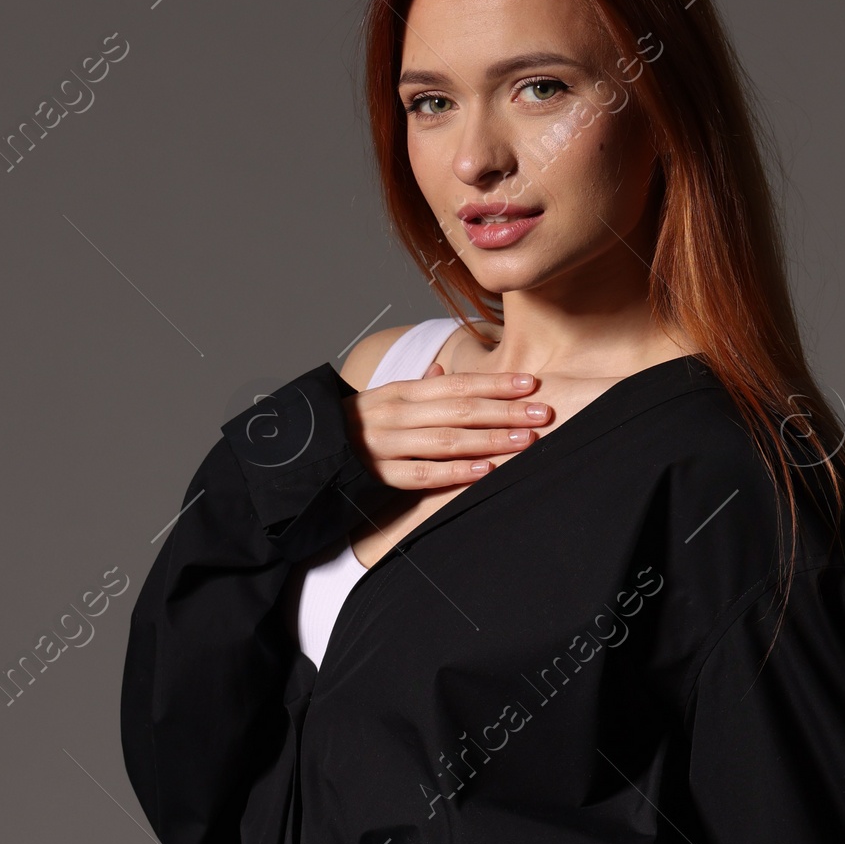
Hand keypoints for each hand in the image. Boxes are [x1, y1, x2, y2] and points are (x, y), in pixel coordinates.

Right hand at [342, 362, 553, 489]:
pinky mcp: (377, 475)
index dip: (495, 383)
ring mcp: (386, 444)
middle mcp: (395, 413)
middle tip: (543, 412)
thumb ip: (417, 388)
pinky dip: (456, 472)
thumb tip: (444, 369)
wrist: (301, 454)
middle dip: (504, 410)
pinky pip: (422, 473)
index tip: (530, 383)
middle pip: (459, 409)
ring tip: (526, 440)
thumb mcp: (382, 400)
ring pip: (446, 439)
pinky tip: (486, 470)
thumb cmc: (351, 427)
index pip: (456, 383)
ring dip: (490, 439)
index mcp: (400, 392)